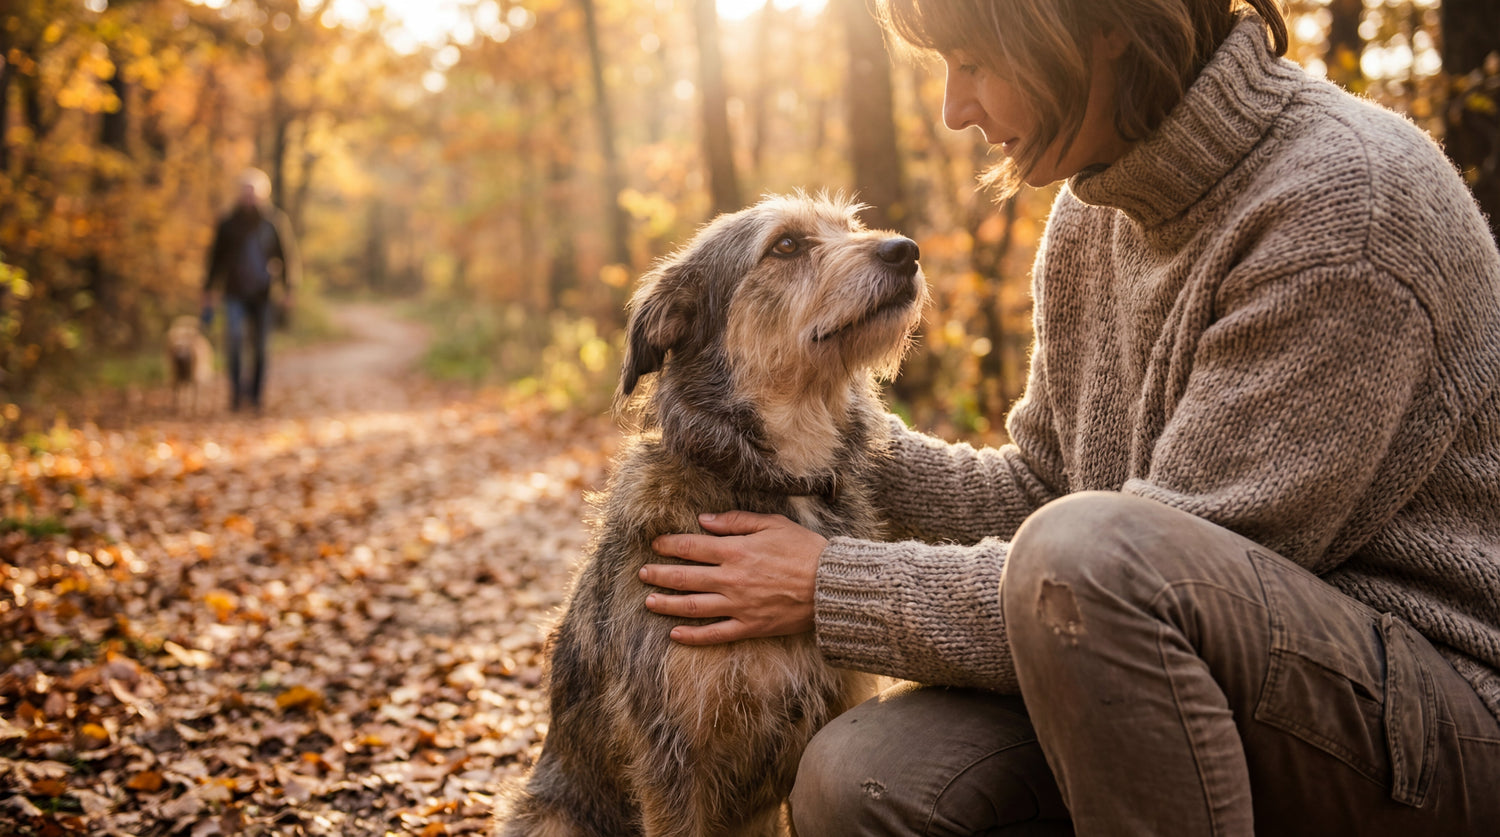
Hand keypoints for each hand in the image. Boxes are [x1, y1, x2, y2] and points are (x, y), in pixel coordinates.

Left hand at [643, 511, 827, 645]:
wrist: (830, 585)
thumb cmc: (805, 550)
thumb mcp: (772, 524)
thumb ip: (736, 522)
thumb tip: (704, 521)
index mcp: (736, 551)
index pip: (692, 547)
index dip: (669, 546)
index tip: (655, 545)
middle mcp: (731, 579)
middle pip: (684, 577)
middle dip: (659, 575)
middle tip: (643, 574)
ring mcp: (738, 606)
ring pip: (693, 606)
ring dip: (667, 604)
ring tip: (649, 602)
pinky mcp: (750, 626)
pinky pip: (715, 633)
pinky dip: (693, 636)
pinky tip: (675, 634)